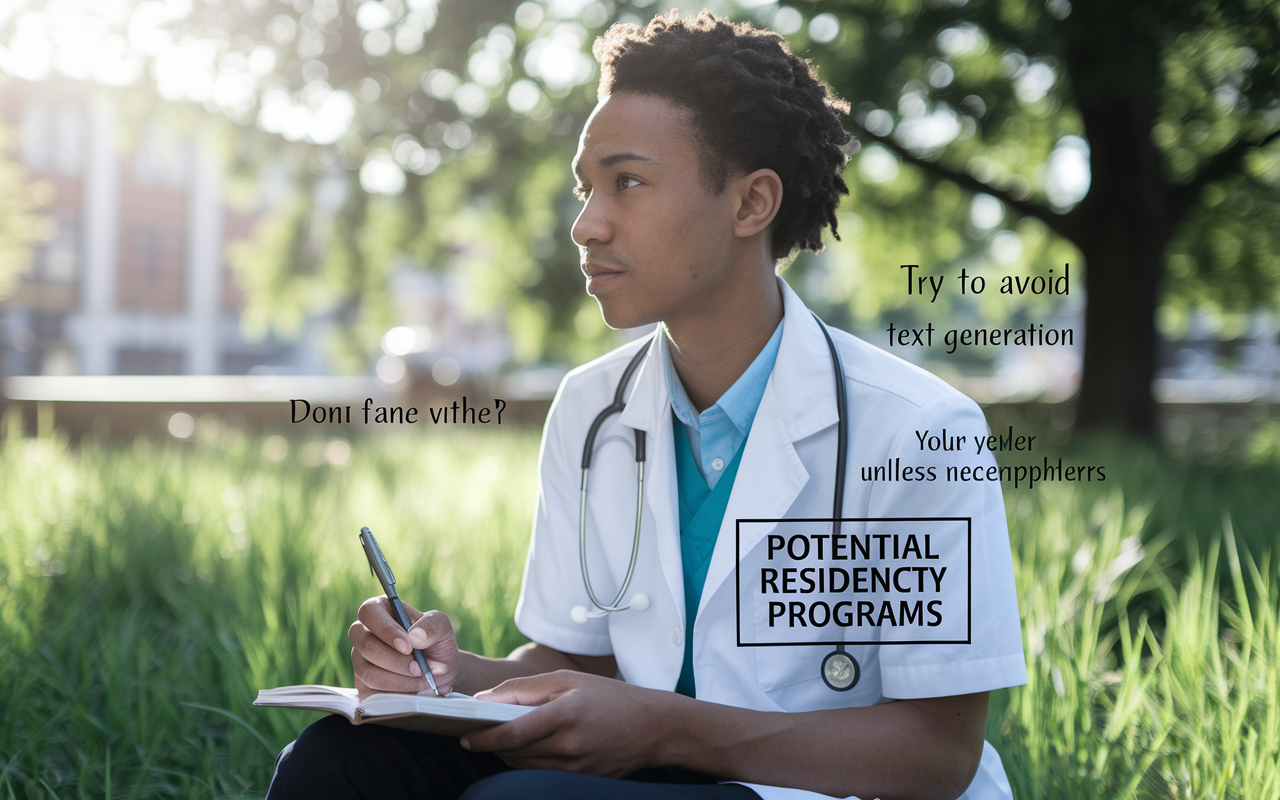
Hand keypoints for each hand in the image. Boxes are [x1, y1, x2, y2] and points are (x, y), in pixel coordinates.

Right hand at [348, 596, 457, 697]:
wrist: (437, 674)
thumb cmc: (435, 644)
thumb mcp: (442, 629)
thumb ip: (433, 626)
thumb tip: (414, 637)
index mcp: (380, 611)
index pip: (369, 612)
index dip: (386, 630)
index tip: (408, 647)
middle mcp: (363, 634)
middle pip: (365, 645)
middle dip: (395, 661)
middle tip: (420, 668)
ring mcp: (360, 660)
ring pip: (367, 672)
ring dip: (399, 679)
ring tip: (424, 679)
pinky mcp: (363, 684)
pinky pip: (371, 691)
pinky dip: (396, 692)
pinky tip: (414, 690)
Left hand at [460, 670, 668, 776]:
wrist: (654, 727)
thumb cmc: (609, 697)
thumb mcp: (568, 680)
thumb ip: (523, 689)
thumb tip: (484, 699)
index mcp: (563, 715)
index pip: (510, 734)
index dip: (482, 738)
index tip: (464, 735)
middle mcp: (567, 746)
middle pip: (512, 753)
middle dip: (492, 744)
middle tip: (479, 731)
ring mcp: (574, 768)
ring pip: (523, 766)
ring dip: (508, 753)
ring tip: (505, 736)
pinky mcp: (579, 780)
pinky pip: (541, 773)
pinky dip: (528, 761)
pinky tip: (530, 746)